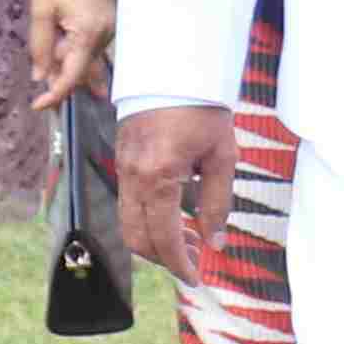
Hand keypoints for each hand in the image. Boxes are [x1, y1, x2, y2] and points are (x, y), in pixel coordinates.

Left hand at [25, 0, 116, 108]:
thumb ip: (40, 46)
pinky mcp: (111, 26)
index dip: (55, 94)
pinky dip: (77, 53)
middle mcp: (106, 35)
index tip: (38, 105)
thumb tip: (40, 76)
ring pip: (88, 61)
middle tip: (40, 85)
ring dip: (67, 64)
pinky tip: (64, 47)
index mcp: (88, 33)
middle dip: (59, 77)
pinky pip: (93, 48)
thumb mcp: (41, 11)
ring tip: (52, 65)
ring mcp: (112, 31)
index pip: (73, 74)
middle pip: (81, 70)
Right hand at [115, 105, 236, 277]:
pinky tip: (169, 217)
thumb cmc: (202, 107)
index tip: (195, 278)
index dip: (179, 265)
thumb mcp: (222, 155)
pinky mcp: (121, 159)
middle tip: (191, 263)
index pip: (163, 238)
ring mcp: (123, 167)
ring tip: (182, 243)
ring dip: (152, 241)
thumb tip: (215, 243)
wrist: (174, 65)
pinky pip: (127, 202)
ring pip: (127, 222)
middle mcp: (133, 176)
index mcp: (159, 177)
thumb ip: (217, 203)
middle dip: (163, 258)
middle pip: (137, 238)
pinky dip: (144, 219)